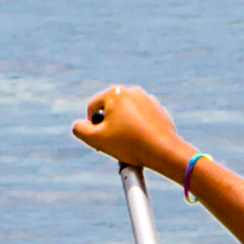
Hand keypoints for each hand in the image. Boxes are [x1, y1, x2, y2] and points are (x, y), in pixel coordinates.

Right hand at [72, 83, 192, 179]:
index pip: (92, 107)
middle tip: (114, 144)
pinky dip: (139, 130)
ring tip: (129, 146)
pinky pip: (142, 120)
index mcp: (115, 93)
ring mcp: (148, 100)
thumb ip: (80, 129)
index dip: (91, 126)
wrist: (164, 151)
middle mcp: (133, 91)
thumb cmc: (129, 144)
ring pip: (126, 115)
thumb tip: (79, 125)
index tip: (100, 140)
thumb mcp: (96, 139)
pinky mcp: (160, 111)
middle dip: (109, 127)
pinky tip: (141, 145)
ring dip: (123, 129)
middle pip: (110, 110)